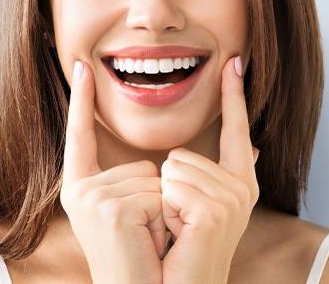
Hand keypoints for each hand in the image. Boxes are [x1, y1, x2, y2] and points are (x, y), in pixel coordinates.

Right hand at [60, 60, 168, 283]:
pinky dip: (165, 220)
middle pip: (144, 163)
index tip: (82, 66)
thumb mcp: (148, 216)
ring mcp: (90, 198)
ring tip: (146, 242)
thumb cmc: (145, 262)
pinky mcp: (109, 208)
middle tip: (145, 236)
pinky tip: (145, 243)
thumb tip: (249, 148)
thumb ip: (168, 182)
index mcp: (82, 188)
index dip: (82, 100)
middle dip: (161, 199)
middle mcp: (79, 190)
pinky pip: (159, 195)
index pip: (82, 135)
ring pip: (155, 179)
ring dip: (165, 212)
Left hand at [159, 56, 260, 283]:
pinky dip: (164, 211)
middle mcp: (242, 188)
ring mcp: (233, 200)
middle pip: (179, 153)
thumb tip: (255, 146)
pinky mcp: (216, 212)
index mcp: (239, 183)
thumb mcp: (195, 207)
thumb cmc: (178, 252)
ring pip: (171, 168)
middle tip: (177, 225)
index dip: (233, 95)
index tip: (235, 60)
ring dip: (163, 201)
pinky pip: (170, 186)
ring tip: (178, 231)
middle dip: (165, 188)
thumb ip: (217, 174)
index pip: (235, 129)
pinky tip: (179, 235)